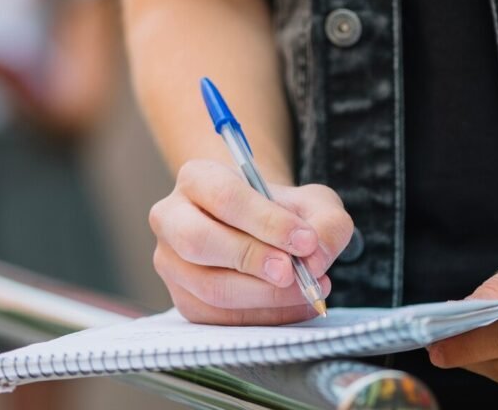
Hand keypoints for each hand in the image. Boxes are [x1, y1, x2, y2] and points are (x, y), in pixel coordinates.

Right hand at [149, 159, 353, 324]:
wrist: (262, 233)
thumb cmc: (282, 212)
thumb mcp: (313, 203)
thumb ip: (325, 223)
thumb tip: (315, 259)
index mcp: (196, 179)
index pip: (224, 197)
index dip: (266, 222)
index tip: (306, 241)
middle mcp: (171, 218)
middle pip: (199, 241)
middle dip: (252, 259)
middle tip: (293, 272)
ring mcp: (171, 263)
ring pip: (210, 287)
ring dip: (264, 296)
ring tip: (306, 289)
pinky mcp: (184, 301)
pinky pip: (220, 318)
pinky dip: (263, 316)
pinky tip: (293, 305)